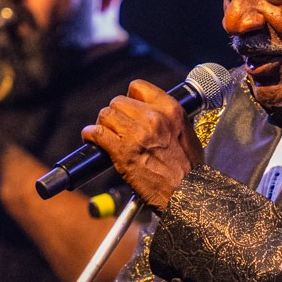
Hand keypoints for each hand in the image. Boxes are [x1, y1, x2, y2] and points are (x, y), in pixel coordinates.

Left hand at [82, 79, 204, 211]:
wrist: (188, 193)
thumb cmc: (190, 170)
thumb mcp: (187, 133)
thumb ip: (168, 120)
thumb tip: (150, 115)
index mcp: (171, 110)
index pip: (138, 88)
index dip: (130, 98)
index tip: (129, 110)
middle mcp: (153, 118)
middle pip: (118, 102)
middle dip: (115, 114)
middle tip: (116, 127)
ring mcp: (137, 134)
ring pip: (106, 115)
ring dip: (103, 125)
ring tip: (106, 135)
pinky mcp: (122, 151)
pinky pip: (97, 133)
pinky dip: (91, 135)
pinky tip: (93, 139)